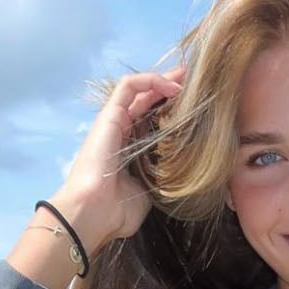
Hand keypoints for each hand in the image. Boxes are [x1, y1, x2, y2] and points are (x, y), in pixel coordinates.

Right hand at [53, 62, 186, 251]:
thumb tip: (175, 179)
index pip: (151, 122)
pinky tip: (172, 86)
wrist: (94, 211)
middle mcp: (121, 133)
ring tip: (185, 77)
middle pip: (146, 102)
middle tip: (194, 81)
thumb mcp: (148, 194)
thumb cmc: (117, 211)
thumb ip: (158, 180)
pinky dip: (150, 80)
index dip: (170, 111)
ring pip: (138, 90)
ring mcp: (114, 122)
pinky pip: (128, 86)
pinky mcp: (109, 114)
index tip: (193, 107)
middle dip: (170, 89)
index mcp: (129, 152)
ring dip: (163, 80)